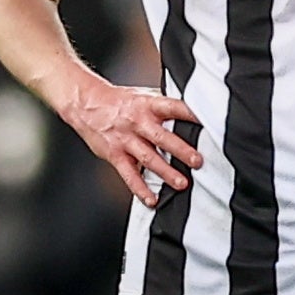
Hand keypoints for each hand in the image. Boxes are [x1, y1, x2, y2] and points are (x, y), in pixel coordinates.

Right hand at [62, 80, 203, 206]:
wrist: (85, 103)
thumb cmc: (119, 100)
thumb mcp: (144, 95)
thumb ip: (166, 104)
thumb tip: (193, 105)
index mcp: (149, 105)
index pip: (174, 108)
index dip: (191, 115)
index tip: (209, 123)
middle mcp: (138, 122)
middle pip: (162, 137)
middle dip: (181, 150)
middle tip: (198, 161)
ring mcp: (125, 140)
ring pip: (148, 158)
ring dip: (166, 172)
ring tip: (182, 184)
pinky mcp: (114, 154)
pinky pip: (128, 174)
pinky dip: (139, 189)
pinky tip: (151, 199)